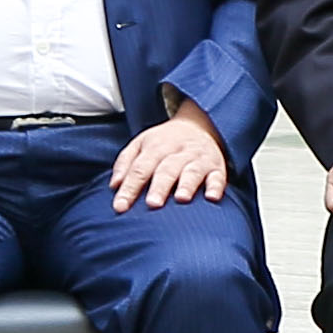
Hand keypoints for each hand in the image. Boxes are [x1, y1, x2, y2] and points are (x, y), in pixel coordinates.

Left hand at [109, 97, 232, 208]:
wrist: (200, 125)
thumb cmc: (165, 142)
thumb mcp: (141, 144)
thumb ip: (125, 163)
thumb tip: (114, 186)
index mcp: (156, 147)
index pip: (140, 168)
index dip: (129, 188)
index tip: (120, 207)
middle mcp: (178, 152)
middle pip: (166, 170)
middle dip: (159, 187)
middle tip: (152, 204)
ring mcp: (198, 159)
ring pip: (192, 171)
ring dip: (187, 184)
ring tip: (181, 198)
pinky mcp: (216, 167)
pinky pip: (218, 176)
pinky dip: (216, 187)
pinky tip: (212, 198)